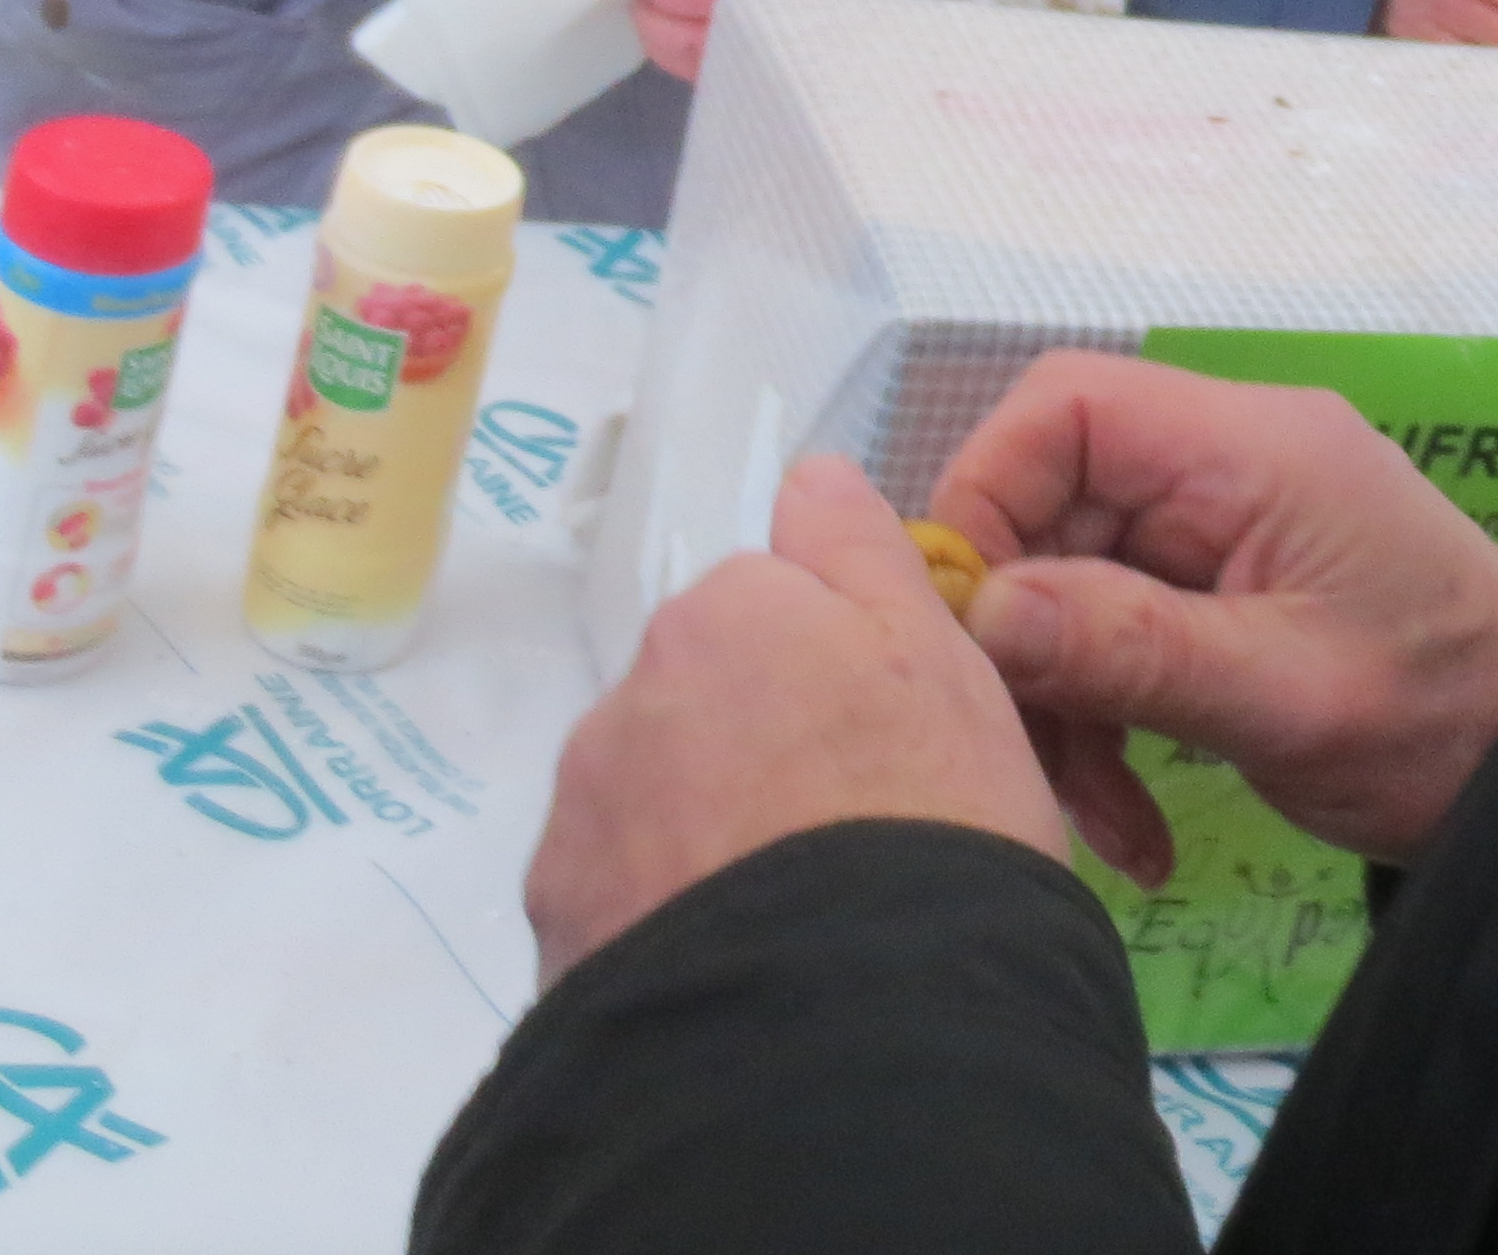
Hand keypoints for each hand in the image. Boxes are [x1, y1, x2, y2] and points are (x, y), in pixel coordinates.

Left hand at [525, 455, 1066, 983]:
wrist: (843, 1023)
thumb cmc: (926, 816)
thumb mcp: (942, 662)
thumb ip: (862, 553)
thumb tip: (808, 475)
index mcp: (729, 613)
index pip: (775, 609)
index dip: (834, 675)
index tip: (881, 746)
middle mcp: (633, 694)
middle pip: (700, 704)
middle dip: (753, 752)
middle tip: (841, 838)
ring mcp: (583, 816)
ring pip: (648, 804)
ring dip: (697, 840)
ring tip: (785, 924)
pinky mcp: (556, 928)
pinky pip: (614, 906)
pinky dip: (660, 927)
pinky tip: (730, 973)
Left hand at [631, 0, 868, 80]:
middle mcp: (760, 23)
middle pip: (679, 38)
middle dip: (649, 16)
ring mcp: (759, 55)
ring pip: (685, 62)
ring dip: (660, 37)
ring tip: (661, 11)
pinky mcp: (756, 72)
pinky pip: (700, 73)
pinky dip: (680, 53)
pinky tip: (682, 29)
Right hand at [934, 351, 1497, 881]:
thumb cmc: (1442, 717)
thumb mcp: (1285, 697)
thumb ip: (1134, 648)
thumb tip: (984, 611)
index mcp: (1250, 447)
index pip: (1067, 408)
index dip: (989, 494)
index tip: (971, 621)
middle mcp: (1227, 466)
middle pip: (1055, 507)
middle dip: (1029, 639)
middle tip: (1028, 757)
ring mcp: (1225, 530)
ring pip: (1073, 585)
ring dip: (1068, 707)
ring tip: (1106, 820)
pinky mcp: (1224, 595)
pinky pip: (1120, 636)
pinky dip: (1110, 726)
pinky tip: (1135, 827)